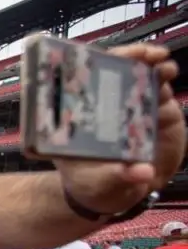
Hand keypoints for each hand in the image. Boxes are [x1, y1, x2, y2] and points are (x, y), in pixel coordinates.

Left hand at [56, 44, 183, 214]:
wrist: (116, 193)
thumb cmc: (94, 184)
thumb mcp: (102, 184)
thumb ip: (120, 178)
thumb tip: (143, 173)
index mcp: (79, 118)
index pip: (81, 84)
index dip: (91, 70)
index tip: (105, 62)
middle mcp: (104, 107)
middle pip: (113, 73)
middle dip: (128, 58)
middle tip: (144, 55)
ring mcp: (130, 106)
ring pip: (138, 77)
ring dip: (150, 65)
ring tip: (161, 66)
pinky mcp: (154, 111)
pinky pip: (157, 89)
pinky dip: (163, 77)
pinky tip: (168, 71)